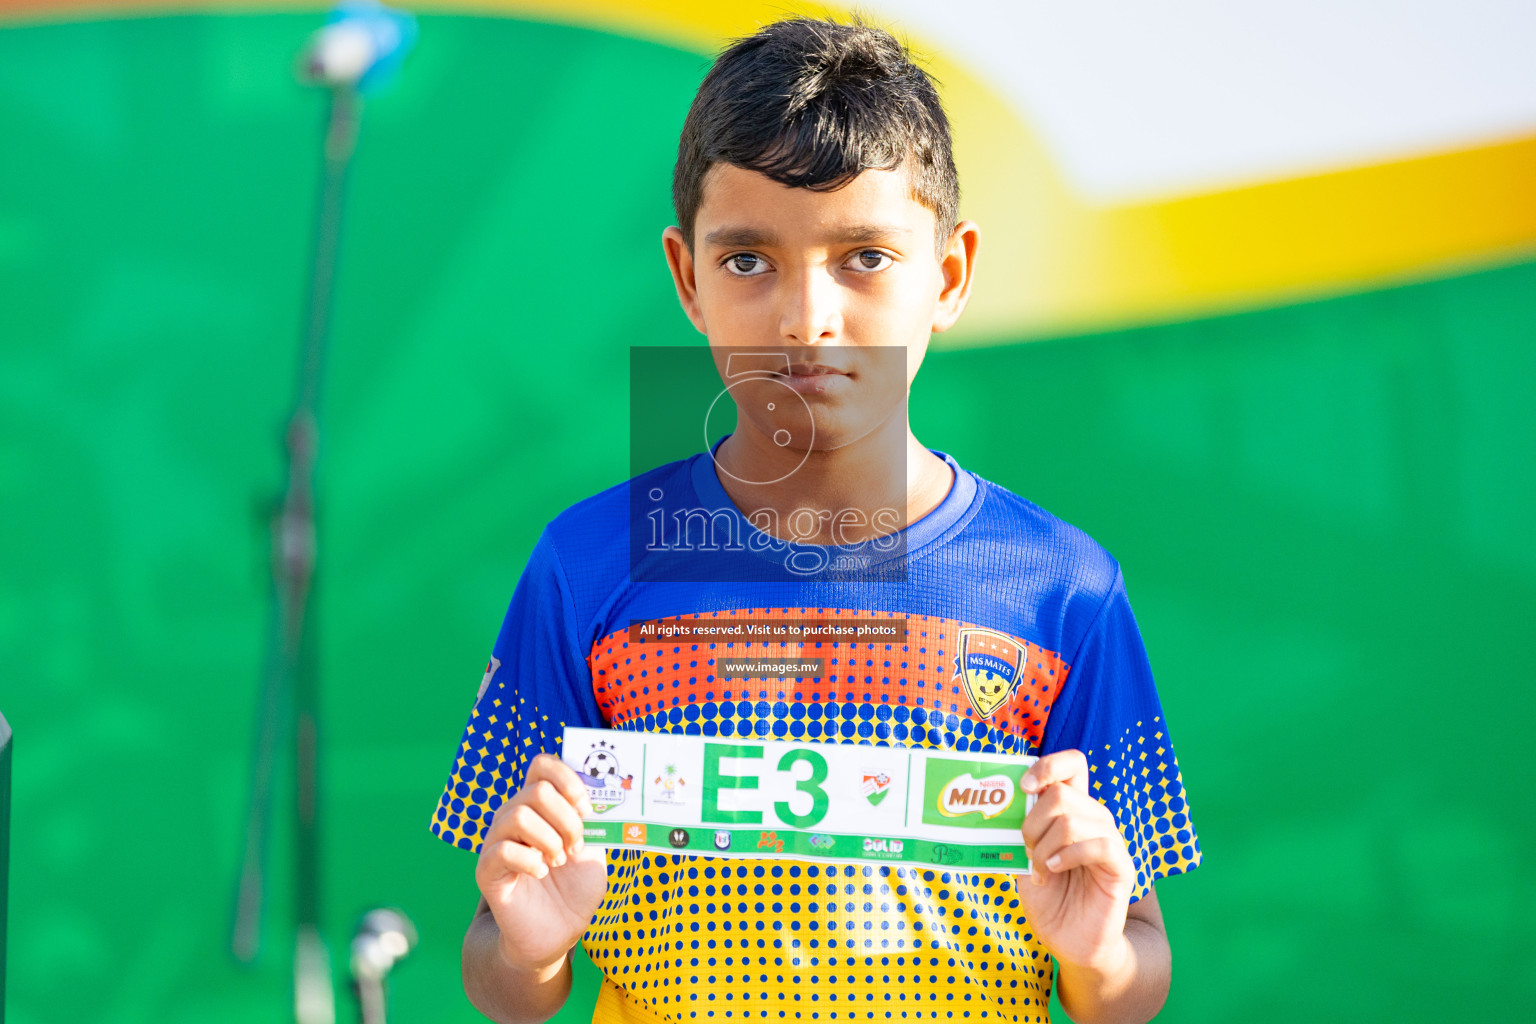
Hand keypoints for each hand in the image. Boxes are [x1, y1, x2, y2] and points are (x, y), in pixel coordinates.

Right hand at [475, 753, 608, 973]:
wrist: (558, 932)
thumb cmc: (575, 888)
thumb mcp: (593, 848)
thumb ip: (593, 821)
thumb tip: (600, 794)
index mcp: (539, 805)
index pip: (542, 765)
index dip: (568, 780)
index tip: (586, 809)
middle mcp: (513, 816)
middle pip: (537, 790)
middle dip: (567, 819)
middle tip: (575, 847)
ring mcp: (497, 842)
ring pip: (519, 815)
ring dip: (550, 840)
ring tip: (558, 862)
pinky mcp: (486, 871)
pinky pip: (502, 851)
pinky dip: (530, 860)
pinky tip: (541, 873)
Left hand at [1014, 750, 1136, 973]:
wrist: (1070, 942)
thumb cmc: (1048, 898)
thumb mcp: (1025, 858)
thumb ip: (1020, 830)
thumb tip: (1000, 803)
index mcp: (1072, 810)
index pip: (1072, 764)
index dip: (1048, 765)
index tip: (1024, 786)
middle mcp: (1094, 818)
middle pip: (1061, 793)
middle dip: (1032, 822)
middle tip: (1027, 850)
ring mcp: (1110, 840)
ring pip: (1072, 820)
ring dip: (1044, 847)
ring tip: (1040, 870)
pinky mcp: (1122, 866)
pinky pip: (1099, 844)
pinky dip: (1068, 856)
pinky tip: (1054, 871)